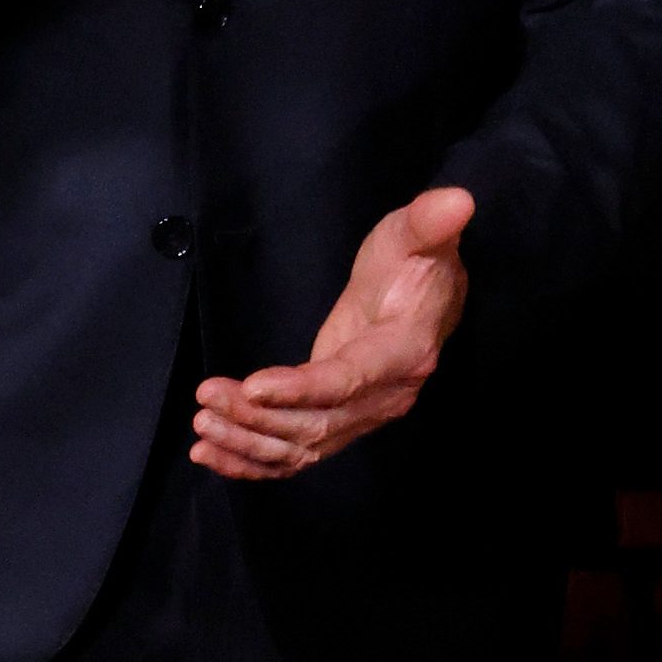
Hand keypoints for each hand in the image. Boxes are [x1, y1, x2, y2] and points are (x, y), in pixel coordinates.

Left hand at [191, 186, 474, 480]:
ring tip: (203, 423)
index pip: (348, 380)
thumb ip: (430, 220)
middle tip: (208, 397)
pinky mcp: (342, 420)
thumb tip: (458, 200)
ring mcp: (366, 415)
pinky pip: (298, 454)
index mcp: (405, 351)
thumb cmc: (413, 258)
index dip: (300, 389)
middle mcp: (388, 395)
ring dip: (248, 441)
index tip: (251, 386)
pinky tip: (214, 454)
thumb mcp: (415, 231)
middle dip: (258, 416)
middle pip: (317, 422)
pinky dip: (254, 461)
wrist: (425, 294)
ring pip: (303, 445)